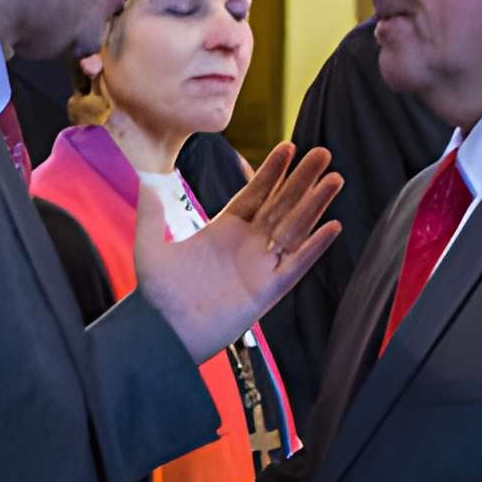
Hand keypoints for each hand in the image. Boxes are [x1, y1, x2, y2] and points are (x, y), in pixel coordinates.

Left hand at [134, 143, 344, 364]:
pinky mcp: (269, 290)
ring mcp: (261, 267)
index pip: (255, 194)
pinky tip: (332, 226)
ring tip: (334, 179)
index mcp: (224, 230)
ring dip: (315, 204)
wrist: (164, 333)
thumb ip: (152, 212)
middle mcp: (247, 245)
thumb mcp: (150, 245)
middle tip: (322, 153)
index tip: (288, 147)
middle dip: (302, 179)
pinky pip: (297, 265)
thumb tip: (147, 178)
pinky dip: (315, 246)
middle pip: (282, 205)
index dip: (273, 172)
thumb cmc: (156, 295)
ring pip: (295, 228)